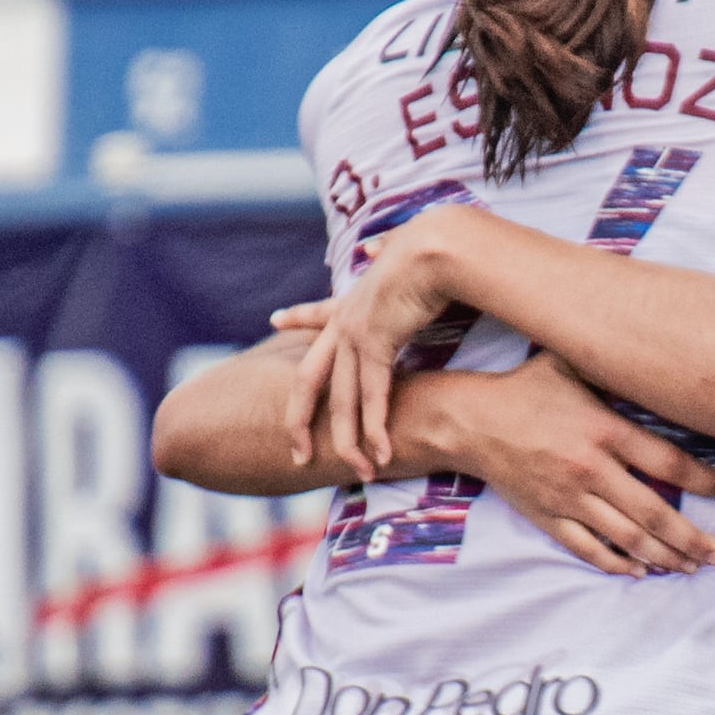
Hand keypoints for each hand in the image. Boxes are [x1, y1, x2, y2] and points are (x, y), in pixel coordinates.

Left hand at [286, 221, 477, 479]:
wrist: (438, 243)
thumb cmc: (433, 245)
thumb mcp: (402, 252)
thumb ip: (387, 253)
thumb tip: (376, 247)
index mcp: (354, 297)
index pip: (319, 311)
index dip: (298, 317)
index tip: (276, 319)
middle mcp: (345, 319)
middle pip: (309, 379)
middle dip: (300, 421)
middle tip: (296, 452)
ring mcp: (354, 333)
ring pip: (342, 400)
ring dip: (350, 440)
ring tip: (358, 471)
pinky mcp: (375, 343)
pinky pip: (373, 396)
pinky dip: (377, 428)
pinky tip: (380, 453)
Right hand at [414, 355, 714, 574]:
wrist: (469, 421)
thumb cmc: (524, 389)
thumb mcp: (570, 365)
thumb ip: (612, 367)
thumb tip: (656, 351)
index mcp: (604, 430)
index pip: (668, 462)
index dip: (704, 481)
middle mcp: (591, 469)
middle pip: (655, 513)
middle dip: (692, 538)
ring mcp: (569, 498)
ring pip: (627, 538)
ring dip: (664, 556)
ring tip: (690, 566)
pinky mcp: (548, 516)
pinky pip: (588, 549)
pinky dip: (617, 563)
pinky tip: (639, 571)